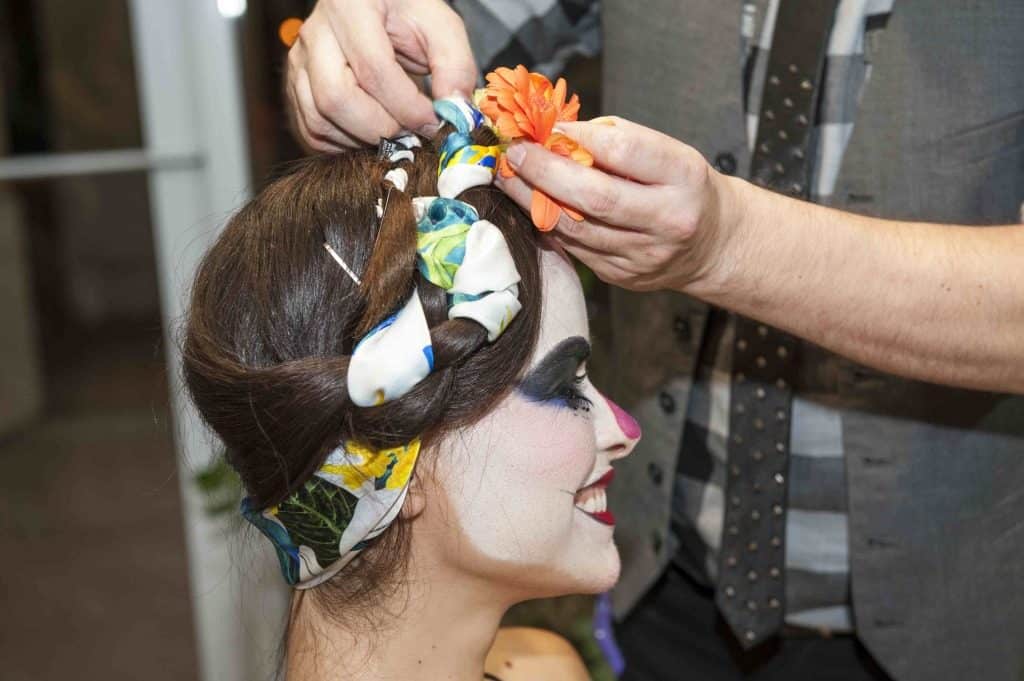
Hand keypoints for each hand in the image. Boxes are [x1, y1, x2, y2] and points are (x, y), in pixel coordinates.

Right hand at [285, 0, 476, 150]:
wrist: (378, 11)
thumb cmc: (408, 17)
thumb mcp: (441, 27)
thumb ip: (455, 65)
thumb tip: (453, 112)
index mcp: (350, 6)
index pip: (373, 68)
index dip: (406, 106)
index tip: (432, 122)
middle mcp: (314, 31)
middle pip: (335, 97)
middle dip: (380, 129)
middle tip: (411, 134)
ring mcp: (299, 60)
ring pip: (318, 119)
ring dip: (361, 141)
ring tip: (395, 134)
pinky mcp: (294, 85)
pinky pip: (311, 130)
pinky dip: (342, 146)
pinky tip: (371, 137)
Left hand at [496, 117, 738, 291]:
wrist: (712, 245)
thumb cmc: (681, 187)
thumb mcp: (666, 152)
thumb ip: (615, 139)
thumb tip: (555, 134)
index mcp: (684, 176)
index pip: (623, 151)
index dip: (579, 137)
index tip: (549, 127)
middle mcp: (668, 219)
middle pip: (595, 196)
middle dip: (545, 172)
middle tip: (514, 154)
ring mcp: (644, 254)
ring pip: (576, 228)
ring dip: (534, 201)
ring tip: (510, 178)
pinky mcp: (622, 276)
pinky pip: (574, 247)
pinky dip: (548, 224)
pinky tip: (532, 205)